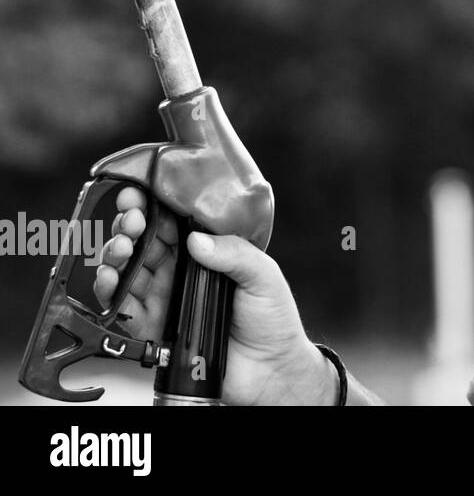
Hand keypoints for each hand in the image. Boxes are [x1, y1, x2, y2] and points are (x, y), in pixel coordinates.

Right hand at [94, 186, 335, 404]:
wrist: (270, 370)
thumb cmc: (273, 320)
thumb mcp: (263, 275)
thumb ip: (233, 253)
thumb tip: (196, 239)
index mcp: (206, 253)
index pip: (172, 223)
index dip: (152, 206)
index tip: (138, 194)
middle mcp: (180, 272)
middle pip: (143, 241)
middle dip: (129, 225)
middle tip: (131, 219)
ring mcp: (164, 298)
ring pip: (127, 269)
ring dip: (116, 253)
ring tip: (122, 247)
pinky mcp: (153, 327)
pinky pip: (122, 306)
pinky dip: (109, 290)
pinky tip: (110, 277)